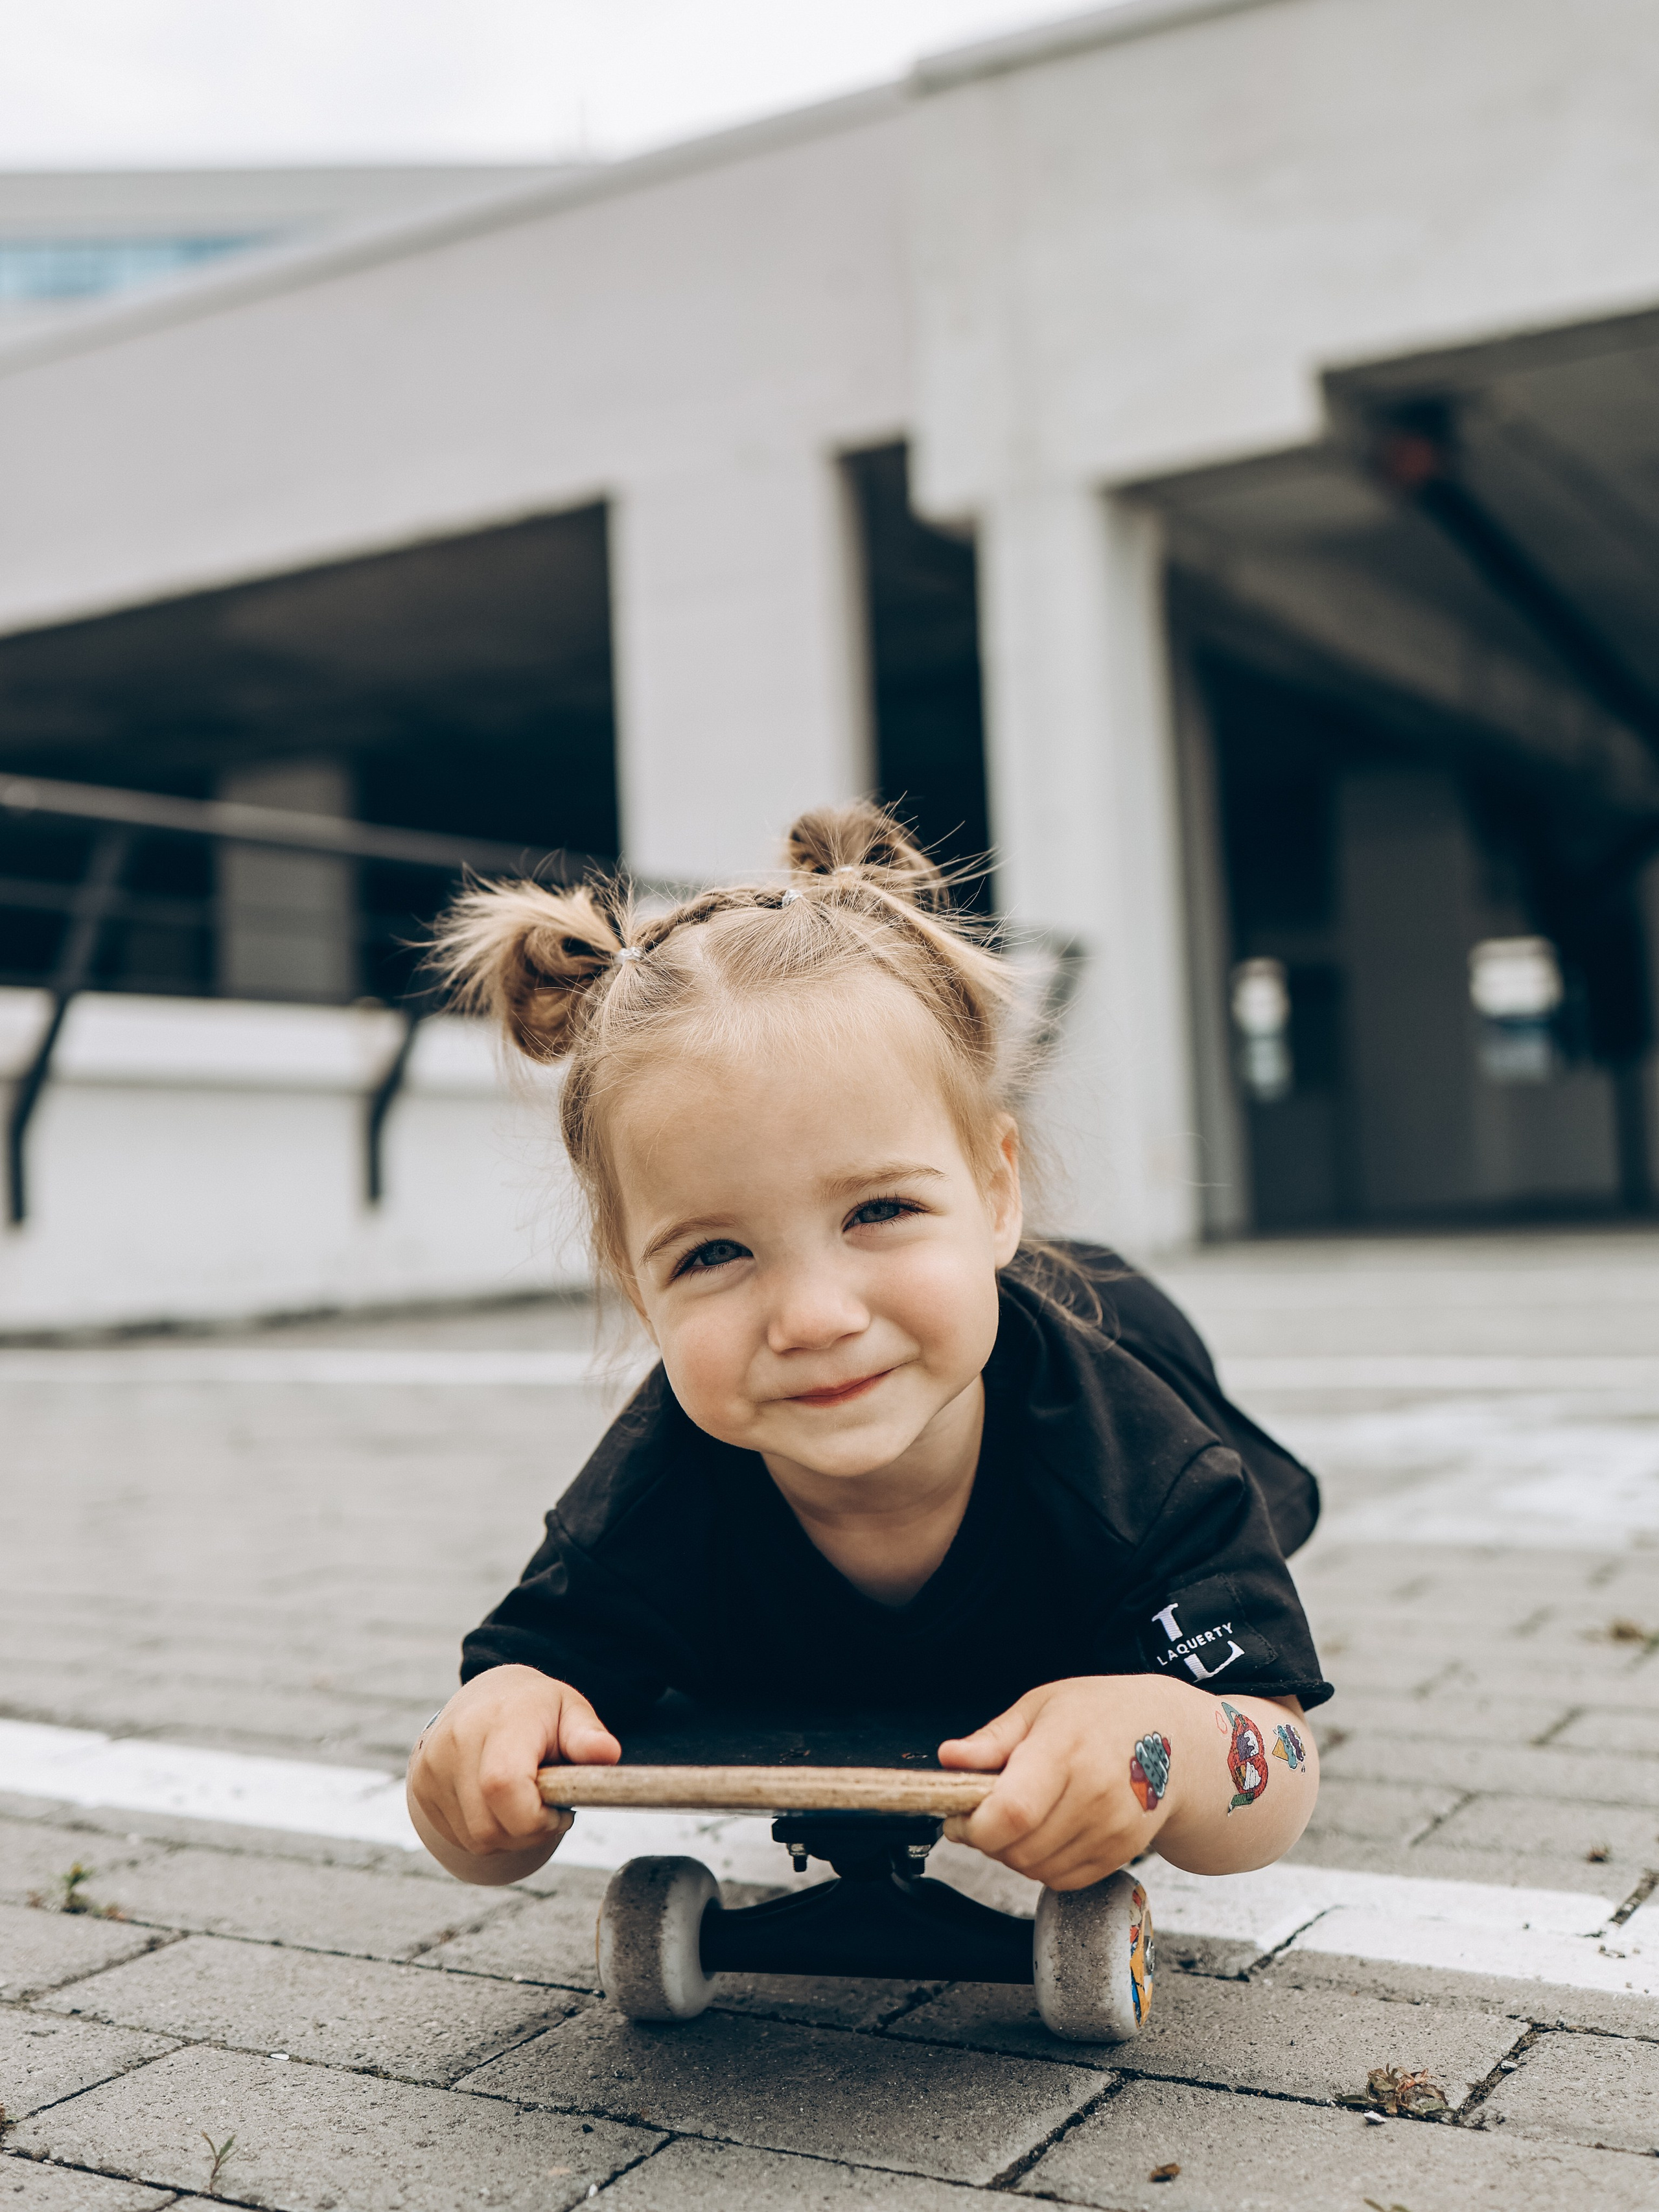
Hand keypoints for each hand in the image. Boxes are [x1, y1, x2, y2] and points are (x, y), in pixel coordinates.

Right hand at [407, 1663, 618, 1881]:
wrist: (486, 1695)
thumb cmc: (537, 1709)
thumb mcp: (571, 1711)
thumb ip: (588, 1736)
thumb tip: (608, 1754)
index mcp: (501, 1720)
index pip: (504, 1785)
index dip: (536, 1818)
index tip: (561, 1811)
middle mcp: (457, 1741)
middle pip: (489, 1827)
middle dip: (528, 1833)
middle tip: (548, 1809)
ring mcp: (432, 1766)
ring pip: (475, 1839)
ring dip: (508, 1835)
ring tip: (524, 1799)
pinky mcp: (421, 1786)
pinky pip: (459, 1836)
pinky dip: (486, 1831)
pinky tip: (497, 1802)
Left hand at [937, 1677, 1178, 1890]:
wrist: (1173, 1738)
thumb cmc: (1100, 1713)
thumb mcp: (1041, 1707)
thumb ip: (992, 1739)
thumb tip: (948, 1758)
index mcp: (1066, 1749)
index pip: (1011, 1812)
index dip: (975, 1825)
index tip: (959, 1816)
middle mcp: (1094, 1793)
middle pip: (1018, 1849)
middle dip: (987, 1839)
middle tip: (983, 1813)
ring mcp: (1113, 1828)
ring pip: (1036, 1870)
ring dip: (1013, 1853)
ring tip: (1020, 1817)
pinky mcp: (1122, 1852)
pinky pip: (1063, 1879)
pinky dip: (1043, 1864)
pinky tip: (1048, 1829)